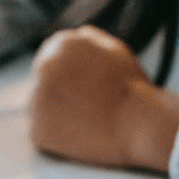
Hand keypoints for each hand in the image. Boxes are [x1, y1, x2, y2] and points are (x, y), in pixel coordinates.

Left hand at [28, 25, 178, 169]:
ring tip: (87, 124)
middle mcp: (44, 66)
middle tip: (86, 111)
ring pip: (39, 110)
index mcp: (62, 44)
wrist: (141, 124)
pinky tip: (80, 138)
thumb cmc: (133, 90)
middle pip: (42, 85)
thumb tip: (75, 37)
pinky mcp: (38, 129)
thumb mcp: (115, 50)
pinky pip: (42, 136)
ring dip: (55, 118)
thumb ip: (89, 41)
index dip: (67, 81)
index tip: (82, 93)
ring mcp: (37, 98)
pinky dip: (56, 141)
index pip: (50, 61)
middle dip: (59, 98)